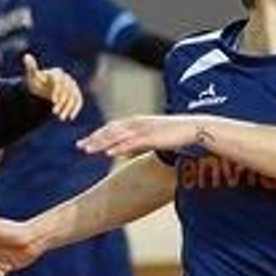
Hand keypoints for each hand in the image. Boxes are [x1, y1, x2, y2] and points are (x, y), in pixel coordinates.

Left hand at [22, 54, 82, 120]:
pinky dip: (75, 109)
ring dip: (68, 108)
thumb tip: (26, 56)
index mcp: (57, 73)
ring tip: (61, 118)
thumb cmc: (36, 83)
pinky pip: (78, 100)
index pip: (60, 80)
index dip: (58, 90)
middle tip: (54, 112)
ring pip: (73, 97)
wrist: (42, 90)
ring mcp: (72, 86)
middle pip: (68, 90)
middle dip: (62, 102)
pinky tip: (70, 117)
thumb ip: (31, 68)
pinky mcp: (76, 94)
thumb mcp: (32, 77)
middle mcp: (67, 78)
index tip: (53, 101)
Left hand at [78, 114, 204, 157]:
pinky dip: (120, 147)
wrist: (196, 129)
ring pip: (119, 136)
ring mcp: (145, 130)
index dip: (98, 135)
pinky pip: (133, 143)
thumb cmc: (175, 135)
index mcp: (138, 122)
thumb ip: (136, 144)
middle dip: (95, 138)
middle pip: (111, 130)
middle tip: (79, 146)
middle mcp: (138, 123)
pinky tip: (110, 153)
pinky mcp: (153, 137)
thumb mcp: (152, 138)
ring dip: (102, 143)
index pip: (113, 128)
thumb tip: (122, 152)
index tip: (84, 143)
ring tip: (88, 150)